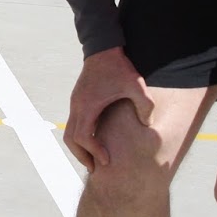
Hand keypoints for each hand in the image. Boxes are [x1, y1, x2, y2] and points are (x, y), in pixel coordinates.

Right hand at [64, 47, 154, 170]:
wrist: (103, 47)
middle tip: (96, 169)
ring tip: (94, 159)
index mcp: (88, 105)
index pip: (83, 137)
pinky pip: (74, 124)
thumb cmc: (119, 67)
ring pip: (69, 132)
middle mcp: (77, 106)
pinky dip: (81, 137)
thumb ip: (145, 106)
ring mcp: (75, 103)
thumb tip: (147, 125)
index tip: (106, 160)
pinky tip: (95, 140)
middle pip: (70, 139)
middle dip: (82, 156)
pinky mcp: (78, 100)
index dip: (93, 151)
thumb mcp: (137, 85)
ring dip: (79, 147)